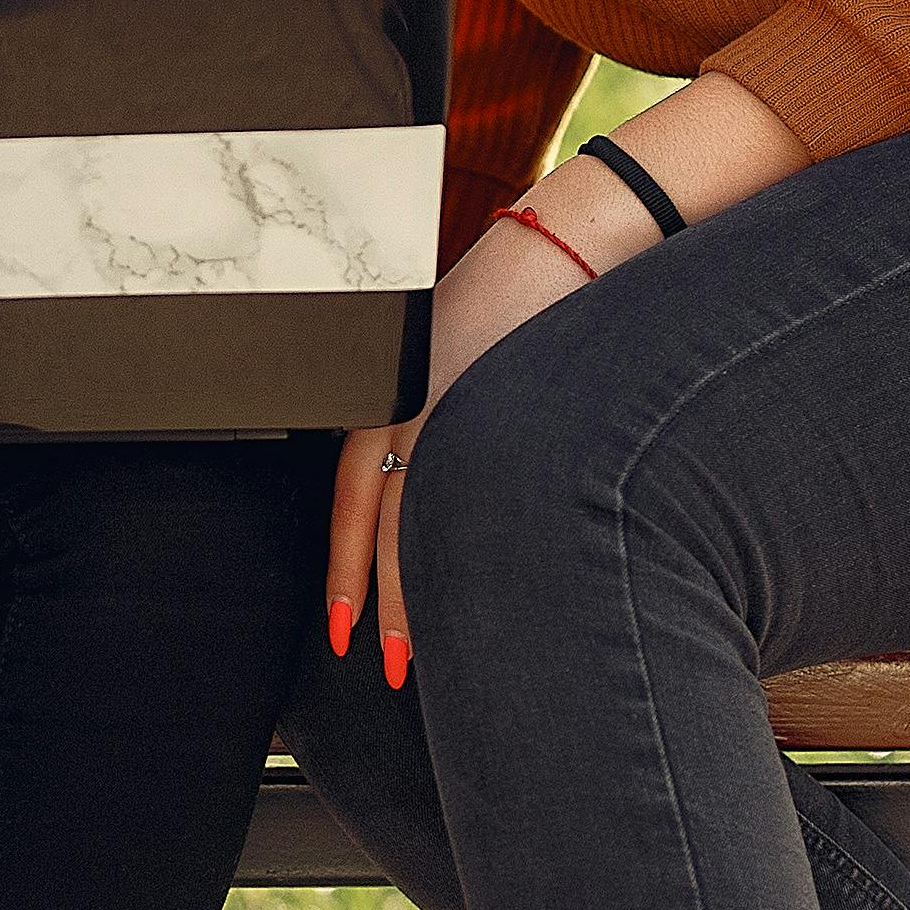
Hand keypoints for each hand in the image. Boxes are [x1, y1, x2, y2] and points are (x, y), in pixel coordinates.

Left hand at [321, 214, 593, 691]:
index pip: (354, 497)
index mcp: (392, 394)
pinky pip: (489, 502)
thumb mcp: (452, 358)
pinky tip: (498, 598)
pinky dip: (484, 555)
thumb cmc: (518, 302)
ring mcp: (462, 412)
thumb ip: (434, 416)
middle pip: (387, 524)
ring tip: (431, 657)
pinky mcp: (510, 411)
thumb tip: (432, 487)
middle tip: (383, 663)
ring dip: (427, 595)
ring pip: (432, 523)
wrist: (570, 246)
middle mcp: (414, 406)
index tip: (339, 625)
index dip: (346, 567)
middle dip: (381, 601)